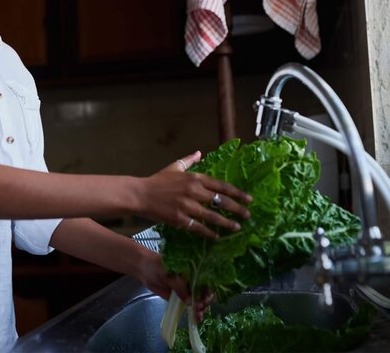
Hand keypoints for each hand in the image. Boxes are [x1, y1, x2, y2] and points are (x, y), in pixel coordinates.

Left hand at [136, 250, 213, 321]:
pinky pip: (188, 305)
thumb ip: (180, 287)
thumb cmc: (157, 265)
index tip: (204, 299)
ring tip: (198, 316)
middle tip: (199, 308)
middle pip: (203, 292)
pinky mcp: (178, 297)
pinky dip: (193, 312)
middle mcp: (191, 280)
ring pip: (197, 300)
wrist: (143, 268)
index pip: (205, 281)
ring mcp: (185, 289)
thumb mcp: (170, 274)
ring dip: (200, 309)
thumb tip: (190, 302)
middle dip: (204, 301)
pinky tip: (195, 318)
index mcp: (192, 270)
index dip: (207, 291)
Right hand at [137, 151, 251, 238]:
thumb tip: (199, 153)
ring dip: (227, 223)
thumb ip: (189, 161)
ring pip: (213, 216)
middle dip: (237, 209)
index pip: (222, 186)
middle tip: (248, 215)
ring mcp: (187, 206)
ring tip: (237, 228)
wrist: (140, 194)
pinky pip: (199, 227)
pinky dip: (209, 233)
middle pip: (221, 201)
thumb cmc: (157, 180)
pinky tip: (217, 236)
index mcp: (195, 178)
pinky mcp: (180, 218)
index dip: (237, 193)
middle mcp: (194, 191)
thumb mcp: (174, 167)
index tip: (249, 199)